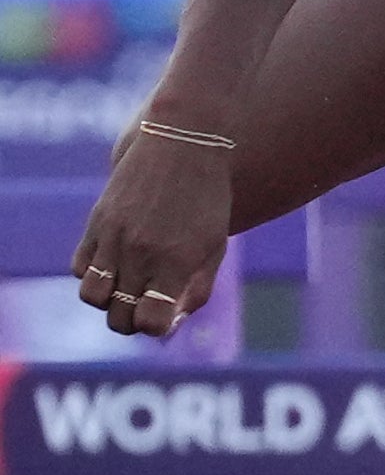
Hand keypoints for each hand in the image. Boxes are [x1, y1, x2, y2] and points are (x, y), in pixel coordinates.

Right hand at [68, 122, 233, 342]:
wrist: (183, 145)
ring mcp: (113, 237)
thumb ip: (196, 290)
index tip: (165, 313)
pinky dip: (92, 274)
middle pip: (118, 317)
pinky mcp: (95, 222)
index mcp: (176, 261)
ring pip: (91, 297)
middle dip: (132, 320)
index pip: (148, 322)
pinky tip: (115, 262)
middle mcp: (140, 252)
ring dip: (107, 300)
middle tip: (148, 302)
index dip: (155, 328)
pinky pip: (78, 268)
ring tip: (128, 284)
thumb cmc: (208, 201)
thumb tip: (168, 325)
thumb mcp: (215, 246)